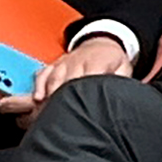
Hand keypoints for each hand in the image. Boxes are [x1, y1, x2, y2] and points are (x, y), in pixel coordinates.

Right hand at [0, 26, 132, 123]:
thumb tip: (117, 97)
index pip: (88, 79)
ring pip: (53, 79)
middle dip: (64, 100)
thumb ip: (119, 81)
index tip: (83, 110)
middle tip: (64, 119)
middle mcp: (77, 62)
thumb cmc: (112, 59)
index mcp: (96, 63)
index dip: (84, 94)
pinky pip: (43, 74)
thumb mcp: (123, 68)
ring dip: (50, 97)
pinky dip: (39, 86)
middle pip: (68, 82)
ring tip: (49, 114)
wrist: (100, 42)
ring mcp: (63, 63)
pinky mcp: (54, 64)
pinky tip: (38, 99)